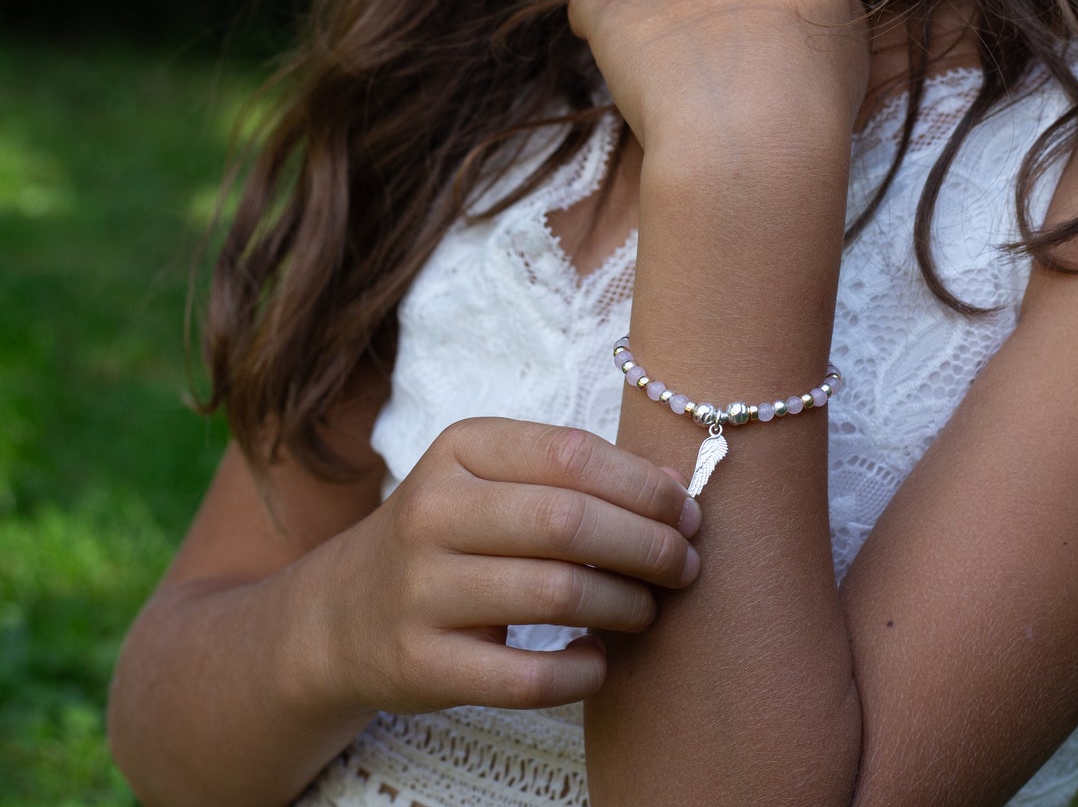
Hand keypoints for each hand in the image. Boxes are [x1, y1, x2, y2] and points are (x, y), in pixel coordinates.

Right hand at [318, 418, 700, 713]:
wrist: (342, 614)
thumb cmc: (447, 536)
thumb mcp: (489, 480)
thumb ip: (570, 476)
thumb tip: (674, 493)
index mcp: (460, 450)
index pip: (571, 454)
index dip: (642, 485)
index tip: (686, 511)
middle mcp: (433, 511)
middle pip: (568, 522)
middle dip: (647, 545)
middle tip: (684, 564)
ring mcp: (421, 590)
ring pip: (556, 595)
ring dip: (625, 605)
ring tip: (648, 609)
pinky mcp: (420, 664)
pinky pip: (526, 677)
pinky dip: (582, 672)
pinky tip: (600, 660)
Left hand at [567, 0, 868, 155]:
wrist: (752, 140)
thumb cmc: (816, 106)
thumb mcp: (853, 51)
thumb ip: (833, 11)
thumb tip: (825, 5)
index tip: (765, 6)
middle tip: (717, 40)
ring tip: (664, 52)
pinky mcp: (616, 17)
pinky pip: (590, 1)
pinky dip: (594, 18)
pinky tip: (599, 38)